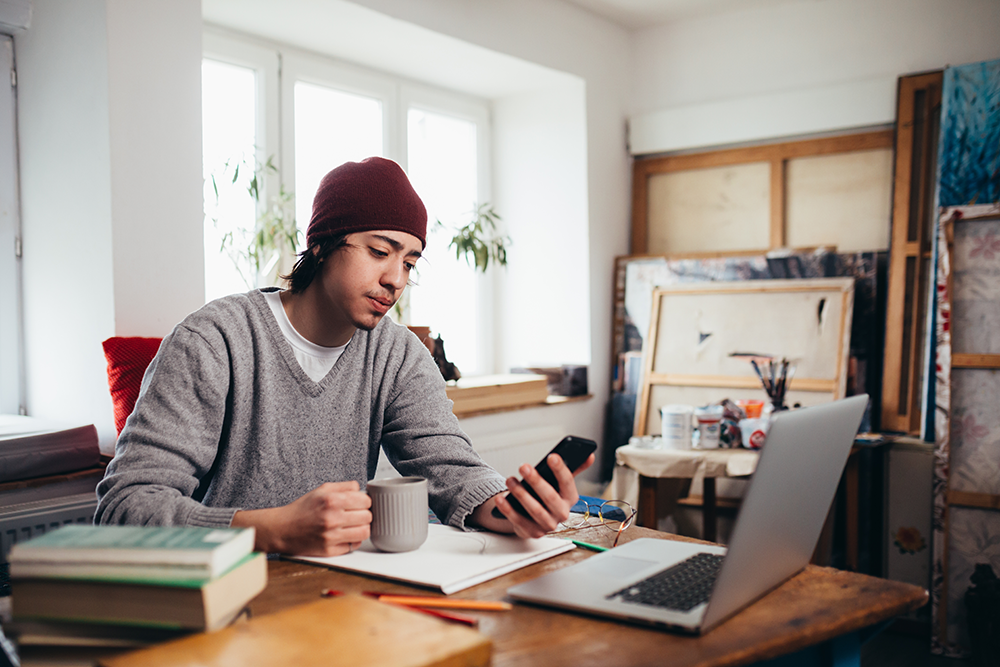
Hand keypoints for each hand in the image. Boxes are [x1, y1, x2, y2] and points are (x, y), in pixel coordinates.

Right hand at [232, 481, 371, 555]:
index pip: (366, 500)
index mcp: (332, 500)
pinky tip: (344, 535)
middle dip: (364, 514)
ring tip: (354, 525)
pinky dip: (352, 540)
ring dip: (362, 528)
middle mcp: (332, 518)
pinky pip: (354, 546)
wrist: (282, 529)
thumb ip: (344, 486)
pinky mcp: (329, 550)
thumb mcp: (321, 490)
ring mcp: (331, 536)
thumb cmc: (302, 510)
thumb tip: (361, 489)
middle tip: (356, 514)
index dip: (365, 501)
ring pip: (364, 532)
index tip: (360, 503)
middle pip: (368, 517)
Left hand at [473, 453, 594, 537]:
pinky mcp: (531, 532)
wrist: (535, 518)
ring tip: (509, 480)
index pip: (568, 482)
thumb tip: (590, 455)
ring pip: (534, 510)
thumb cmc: (548, 495)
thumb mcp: (560, 483)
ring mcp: (547, 525)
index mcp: (571, 498)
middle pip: (550, 497)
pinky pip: (519, 521)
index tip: (551, 457)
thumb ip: (573, 468)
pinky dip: (508, 510)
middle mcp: (562, 513)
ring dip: (521, 494)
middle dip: (536, 481)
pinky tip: (500, 498)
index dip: (560, 469)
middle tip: (524, 466)